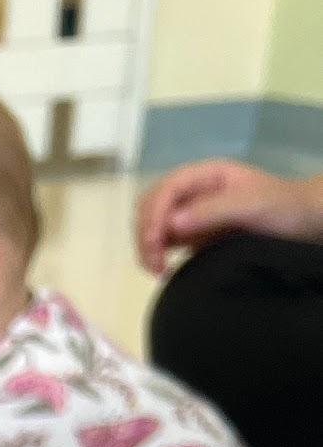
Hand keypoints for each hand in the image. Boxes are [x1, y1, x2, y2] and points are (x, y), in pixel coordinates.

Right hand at [135, 159, 322, 274]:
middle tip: (155, 261)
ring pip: (151, 225)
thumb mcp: (251, 204)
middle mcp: (193, 192)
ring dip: (145, 247)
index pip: (167, 188)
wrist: (301, 224)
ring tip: (158, 270)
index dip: (155, 212)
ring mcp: (191, 214)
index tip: (155, 240)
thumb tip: (171, 223)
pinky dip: (154, 256)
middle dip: (145, 232)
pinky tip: (163, 270)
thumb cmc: (281, 207)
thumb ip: (212, 210)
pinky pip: (162, 243)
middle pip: (150, 206)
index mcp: (206, 175)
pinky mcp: (192, 236)